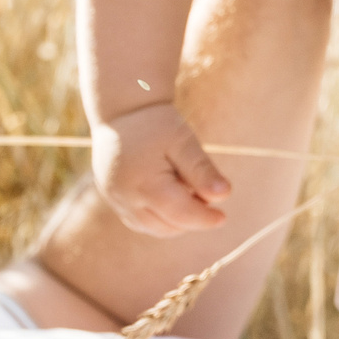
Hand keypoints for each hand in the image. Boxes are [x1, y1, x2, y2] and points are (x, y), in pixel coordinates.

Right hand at [92, 103, 231, 235]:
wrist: (122, 110)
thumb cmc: (155, 123)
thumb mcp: (183, 141)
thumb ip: (202, 170)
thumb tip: (224, 195)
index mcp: (144, 183)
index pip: (181, 215)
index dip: (204, 219)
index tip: (223, 217)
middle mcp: (125, 198)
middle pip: (168, 226)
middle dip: (190, 218)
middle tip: (204, 193)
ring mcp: (116, 201)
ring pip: (154, 228)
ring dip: (176, 220)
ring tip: (185, 188)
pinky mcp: (113, 200)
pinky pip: (141, 221)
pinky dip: (159, 217)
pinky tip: (169, 195)